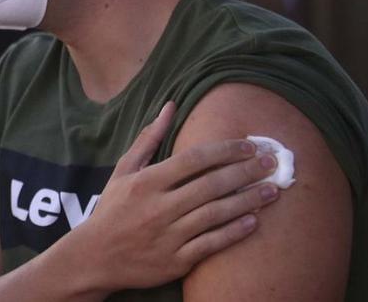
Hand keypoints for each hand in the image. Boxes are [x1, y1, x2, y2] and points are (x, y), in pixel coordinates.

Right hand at [58, 102, 281, 292]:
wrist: (94, 258)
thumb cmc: (112, 210)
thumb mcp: (123, 171)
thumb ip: (148, 140)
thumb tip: (170, 106)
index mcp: (146, 182)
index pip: (193, 159)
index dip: (225, 150)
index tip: (249, 145)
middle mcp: (158, 207)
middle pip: (211, 185)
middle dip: (246, 172)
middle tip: (272, 163)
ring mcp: (168, 235)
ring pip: (216, 214)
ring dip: (248, 201)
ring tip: (272, 191)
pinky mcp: (175, 261)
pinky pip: (211, 244)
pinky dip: (234, 233)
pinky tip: (254, 221)